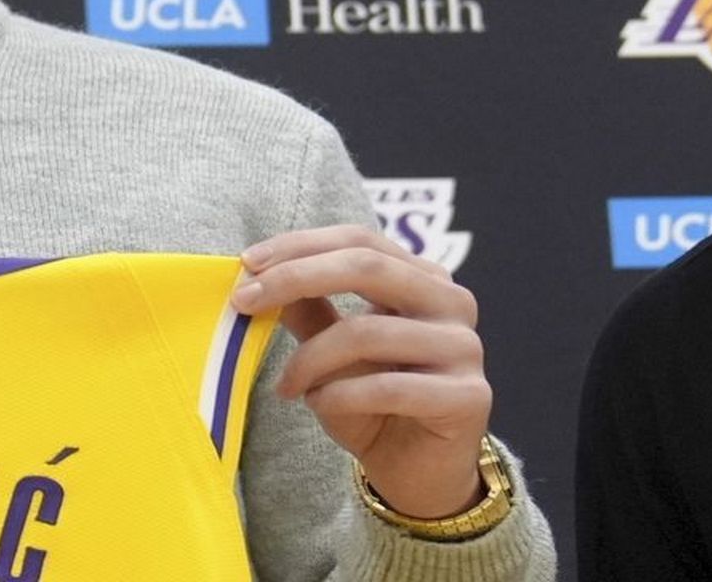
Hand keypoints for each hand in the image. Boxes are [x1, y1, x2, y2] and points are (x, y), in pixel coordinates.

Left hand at [230, 224, 489, 519]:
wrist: (416, 472)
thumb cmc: (371, 402)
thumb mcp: (330, 348)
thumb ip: (306, 307)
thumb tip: (256, 271)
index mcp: (423, 278)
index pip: (359, 240)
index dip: (300, 246)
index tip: (246, 264)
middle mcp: (451, 303)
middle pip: (367, 266)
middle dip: (295, 278)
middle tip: (244, 303)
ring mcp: (465, 348)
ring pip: (367, 331)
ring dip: (310, 360)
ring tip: (288, 385)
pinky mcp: (468, 397)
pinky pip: (387, 387)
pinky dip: (339, 396)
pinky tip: (319, 405)